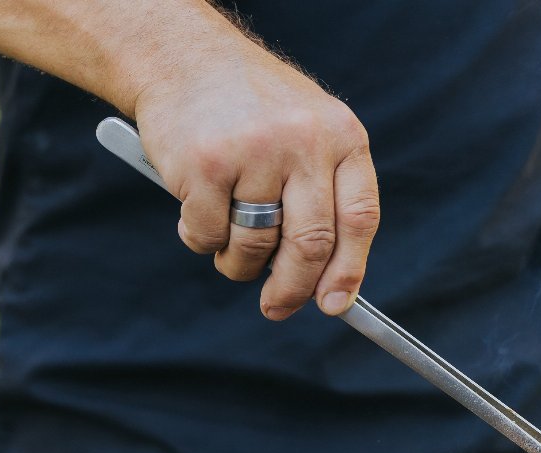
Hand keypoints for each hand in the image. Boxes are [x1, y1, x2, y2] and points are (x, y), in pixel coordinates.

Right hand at [133, 38, 378, 320]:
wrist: (181, 56)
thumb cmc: (251, 110)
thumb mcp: (309, 135)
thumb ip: (325, 198)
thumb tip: (333, 287)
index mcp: (343, 136)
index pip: (359, 219)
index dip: (349, 270)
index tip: (335, 305)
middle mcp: (304, 142)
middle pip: (311, 244)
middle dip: (293, 289)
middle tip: (276, 308)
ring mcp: (254, 152)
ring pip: (255, 247)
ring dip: (238, 263)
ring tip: (229, 245)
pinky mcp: (205, 164)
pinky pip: (208, 234)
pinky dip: (201, 238)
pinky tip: (198, 209)